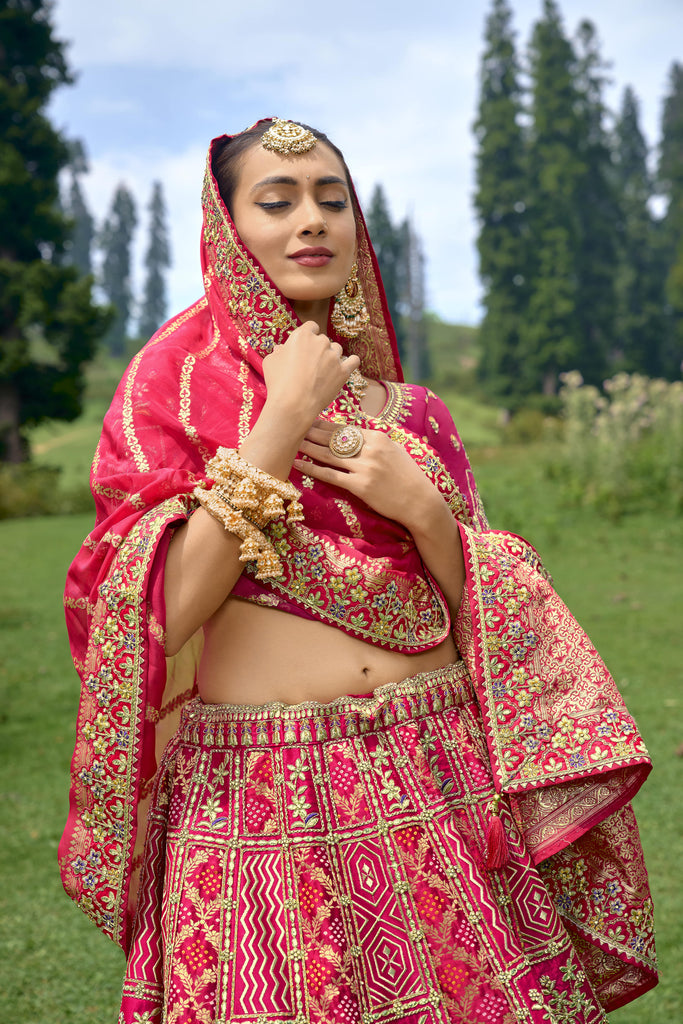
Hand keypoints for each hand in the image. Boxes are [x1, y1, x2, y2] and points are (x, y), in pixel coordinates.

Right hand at [262, 321, 359, 432]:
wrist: (293, 405)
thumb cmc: (278, 383)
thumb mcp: (270, 362)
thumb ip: (278, 352)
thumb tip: (281, 349)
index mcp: (303, 335)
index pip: (311, 326)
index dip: (308, 336)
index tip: (304, 347)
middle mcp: (321, 342)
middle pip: (323, 340)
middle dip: (318, 349)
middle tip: (310, 365)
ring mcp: (334, 356)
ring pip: (337, 349)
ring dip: (331, 356)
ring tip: (323, 370)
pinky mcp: (343, 371)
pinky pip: (354, 361)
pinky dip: (351, 362)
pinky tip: (346, 365)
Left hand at [293, 420, 437, 529]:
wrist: (420, 501)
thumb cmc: (408, 477)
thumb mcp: (394, 451)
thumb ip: (373, 442)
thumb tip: (353, 435)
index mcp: (378, 438)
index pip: (345, 428)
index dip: (324, 425)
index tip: (309, 421)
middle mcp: (370, 449)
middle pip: (333, 438)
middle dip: (311, 432)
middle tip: (293, 426)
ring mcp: (365, 467)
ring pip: (329, 454)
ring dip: (308, 447)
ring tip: (292, 442)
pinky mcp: (360, 486)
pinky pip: (330, 475)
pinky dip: (313, 469)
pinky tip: (299, 464)